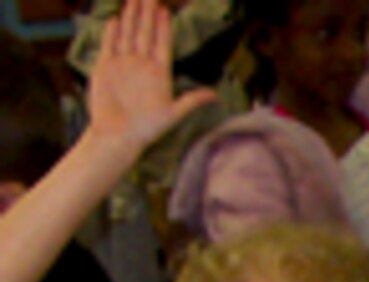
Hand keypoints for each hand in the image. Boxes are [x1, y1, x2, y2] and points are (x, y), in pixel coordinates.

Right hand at [87, 0, 216, 156]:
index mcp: (159, 72)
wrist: (118, 135)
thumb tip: (216, 96)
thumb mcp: (174, 114)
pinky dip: (112, 32)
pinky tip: (115, 19)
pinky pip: (109, 45)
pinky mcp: (105, 67)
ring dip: (130, 17)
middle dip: (147, 13)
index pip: (162, 43)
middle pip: (145, 33)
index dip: (164, 26)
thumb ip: (192, 101)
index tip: (166, 9)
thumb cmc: (147, 129)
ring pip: (128, 35)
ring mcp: (123, 64)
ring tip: (133, 0)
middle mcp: (141, 65)